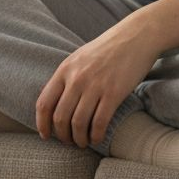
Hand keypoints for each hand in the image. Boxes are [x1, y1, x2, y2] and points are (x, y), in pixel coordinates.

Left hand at [36, 12, 163, 148]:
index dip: (42, 124)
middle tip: (69, 142)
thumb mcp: (80, 58)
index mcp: (65, 70)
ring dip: (79, 139)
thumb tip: (57, 103)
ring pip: (78, 123)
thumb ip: (67, 77)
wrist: (136, 36)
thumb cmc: (108, 49)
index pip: (44, 103)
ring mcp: (95, 85)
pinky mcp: (114, 92)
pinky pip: (99, 122)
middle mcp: (77, 78)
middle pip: (60, 117)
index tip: (46, 136)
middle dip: (63, 136)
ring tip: (84, 142)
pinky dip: (96, 135)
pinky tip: (97, 138)